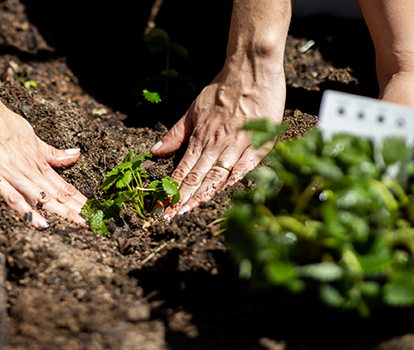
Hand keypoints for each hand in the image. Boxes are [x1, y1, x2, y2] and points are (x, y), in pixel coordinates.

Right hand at [0, 94, 86, 228]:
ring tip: (78, 224)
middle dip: (76, 209)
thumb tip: (75, 155)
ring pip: (40, 196)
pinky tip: (39, 222)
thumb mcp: (30, 136)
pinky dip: (26, 209)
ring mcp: (11, 172)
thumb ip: (51, 152)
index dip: (79, 199)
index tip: (96, 212)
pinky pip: (11, 196)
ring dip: (59, 211)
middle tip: (95, 223)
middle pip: (56, 193)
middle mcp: (28, 168)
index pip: (63, 184)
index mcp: (37, 161)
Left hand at [150, 69, 285, 218]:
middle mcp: (216, 143)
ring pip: (217, 174)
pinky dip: (233, 179)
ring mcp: (237, 143)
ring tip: (187, 211)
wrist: (250, 68)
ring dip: (201, 194)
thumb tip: (154, 151)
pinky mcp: (259, 141)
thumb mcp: (193, 109)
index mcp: (200, 137)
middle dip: (181, 198)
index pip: (182, 170)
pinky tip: (223, 194)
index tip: (160, 206)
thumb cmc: (222, 89)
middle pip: (196, 177)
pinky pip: (245, 165)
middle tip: (168, 217)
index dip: (171, 189)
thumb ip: (176, 133)